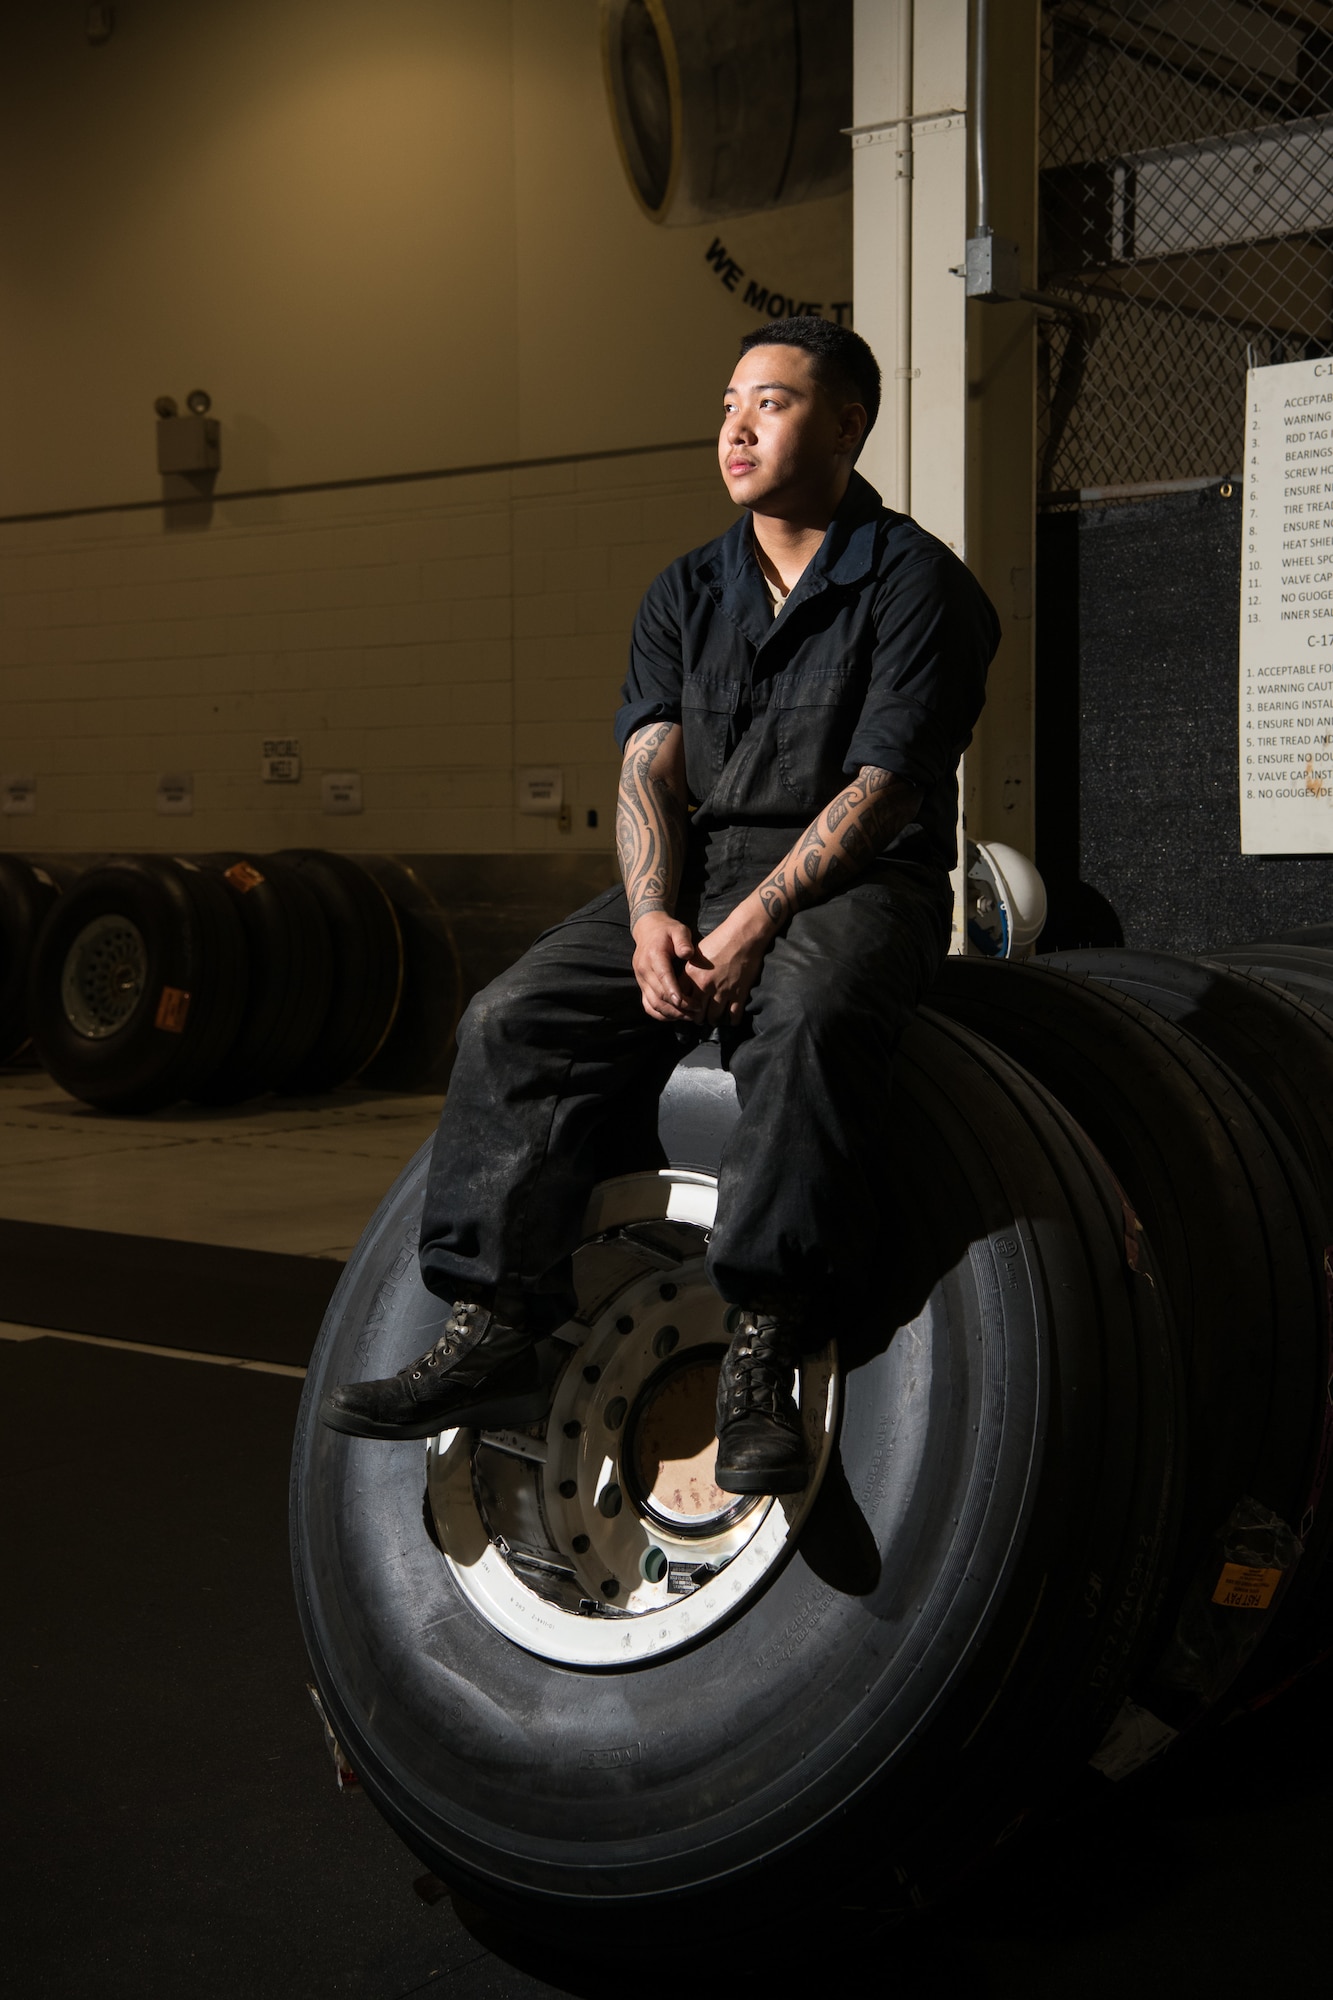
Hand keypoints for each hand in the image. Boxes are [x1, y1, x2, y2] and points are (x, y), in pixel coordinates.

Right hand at [631, 911, 702, 1020]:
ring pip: (653, 1004)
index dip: (673, 991)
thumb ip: (683, 941)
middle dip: (679, 1006)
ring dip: (671, 1014)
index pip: (663, 977)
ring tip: (689, 1016)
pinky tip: (676, 1016)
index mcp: (654, 955)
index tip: (687, 1003)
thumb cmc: (668, 931)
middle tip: (697, 1010)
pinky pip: (648, 1006)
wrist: (648, 931)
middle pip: (659, 995)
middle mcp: (644, 970)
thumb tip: (687, 954)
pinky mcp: (642, 986)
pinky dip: (661, 1014)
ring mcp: (641, 980)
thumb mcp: (678, 930)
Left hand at [683, 900, 773, 1024]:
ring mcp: (723, 991)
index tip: (685, 1009)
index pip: (680, 999)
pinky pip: (733, 1015)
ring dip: (713, 1020)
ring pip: (713, 1017)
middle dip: (697, 1018)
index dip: (682, 1007)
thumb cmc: (720, 939)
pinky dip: (731, 1021)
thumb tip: (685, 985)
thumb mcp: (698, 953)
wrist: (744, 935)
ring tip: (713, 1020)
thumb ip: (690, 971)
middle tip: (699, 1019)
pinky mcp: (739, 993)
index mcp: (692, 974)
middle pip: (696, 1013)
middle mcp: (705, 986)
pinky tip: (730, 1021)